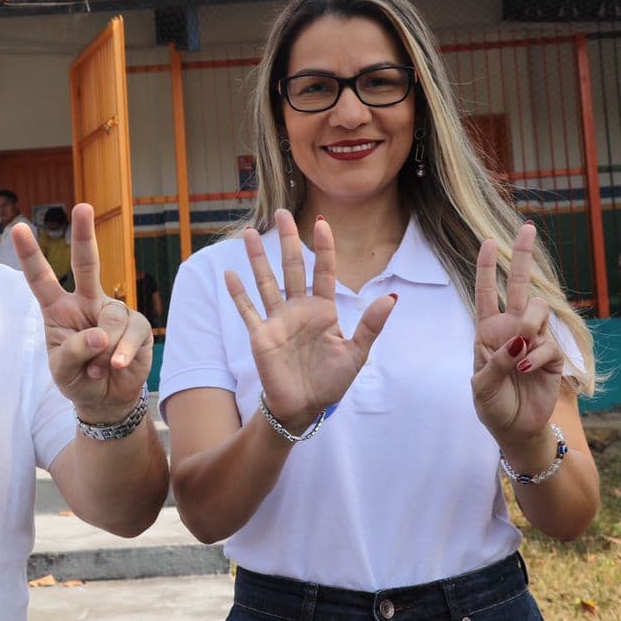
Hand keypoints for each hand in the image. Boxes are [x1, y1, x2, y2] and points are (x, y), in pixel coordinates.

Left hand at [11, 204, 153, 424]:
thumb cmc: (78, 379)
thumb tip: (100, 334)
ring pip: (111, 320)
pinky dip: (122, 355)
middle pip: (86, 263)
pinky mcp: (137, 325)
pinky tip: (117, 367)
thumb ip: (73, 352)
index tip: (18, 227)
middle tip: (82, 206)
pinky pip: (132, 335)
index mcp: (57, 309)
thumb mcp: (62, 371)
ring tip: (100, 369)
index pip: (41, 278)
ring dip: (104, 353)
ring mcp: (113, 311)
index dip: (30, 254)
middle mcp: (86, 302)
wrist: (106, 400)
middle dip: (85, 234)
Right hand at [225, 210, 394, 428]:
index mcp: (323, 311)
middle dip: (287, 240)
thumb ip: (371, 325)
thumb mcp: (356, 354)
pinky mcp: (260, 335)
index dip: (323, 248)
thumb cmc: (331, 382)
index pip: (324, 272)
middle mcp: (298, 310)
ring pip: (266, 281)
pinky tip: (230, 274)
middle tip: (281, 213)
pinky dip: (238, 293)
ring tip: (248, 232)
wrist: (304, 407)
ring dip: (257, 258)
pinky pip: (247, 310)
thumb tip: (391, 297)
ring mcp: (277, 320)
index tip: (323, 223)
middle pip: (292, 267)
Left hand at [471, 222, 563, 440]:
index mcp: (488, 331)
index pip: (486, 293)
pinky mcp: (553, 357)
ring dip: (529, 328)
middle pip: (519, 286)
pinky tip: (528, 371)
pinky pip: (549, 345)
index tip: (489, 241)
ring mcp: (534, 341)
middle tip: (527, 227)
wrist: (515, 430)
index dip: (488, 268)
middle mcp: (512, 330)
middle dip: (522, 256)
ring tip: (520, 356)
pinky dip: (538, 356)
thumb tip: (520, 341)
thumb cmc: (492, 406)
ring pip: (539, 311)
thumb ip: (496, 361)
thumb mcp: (481, 386)